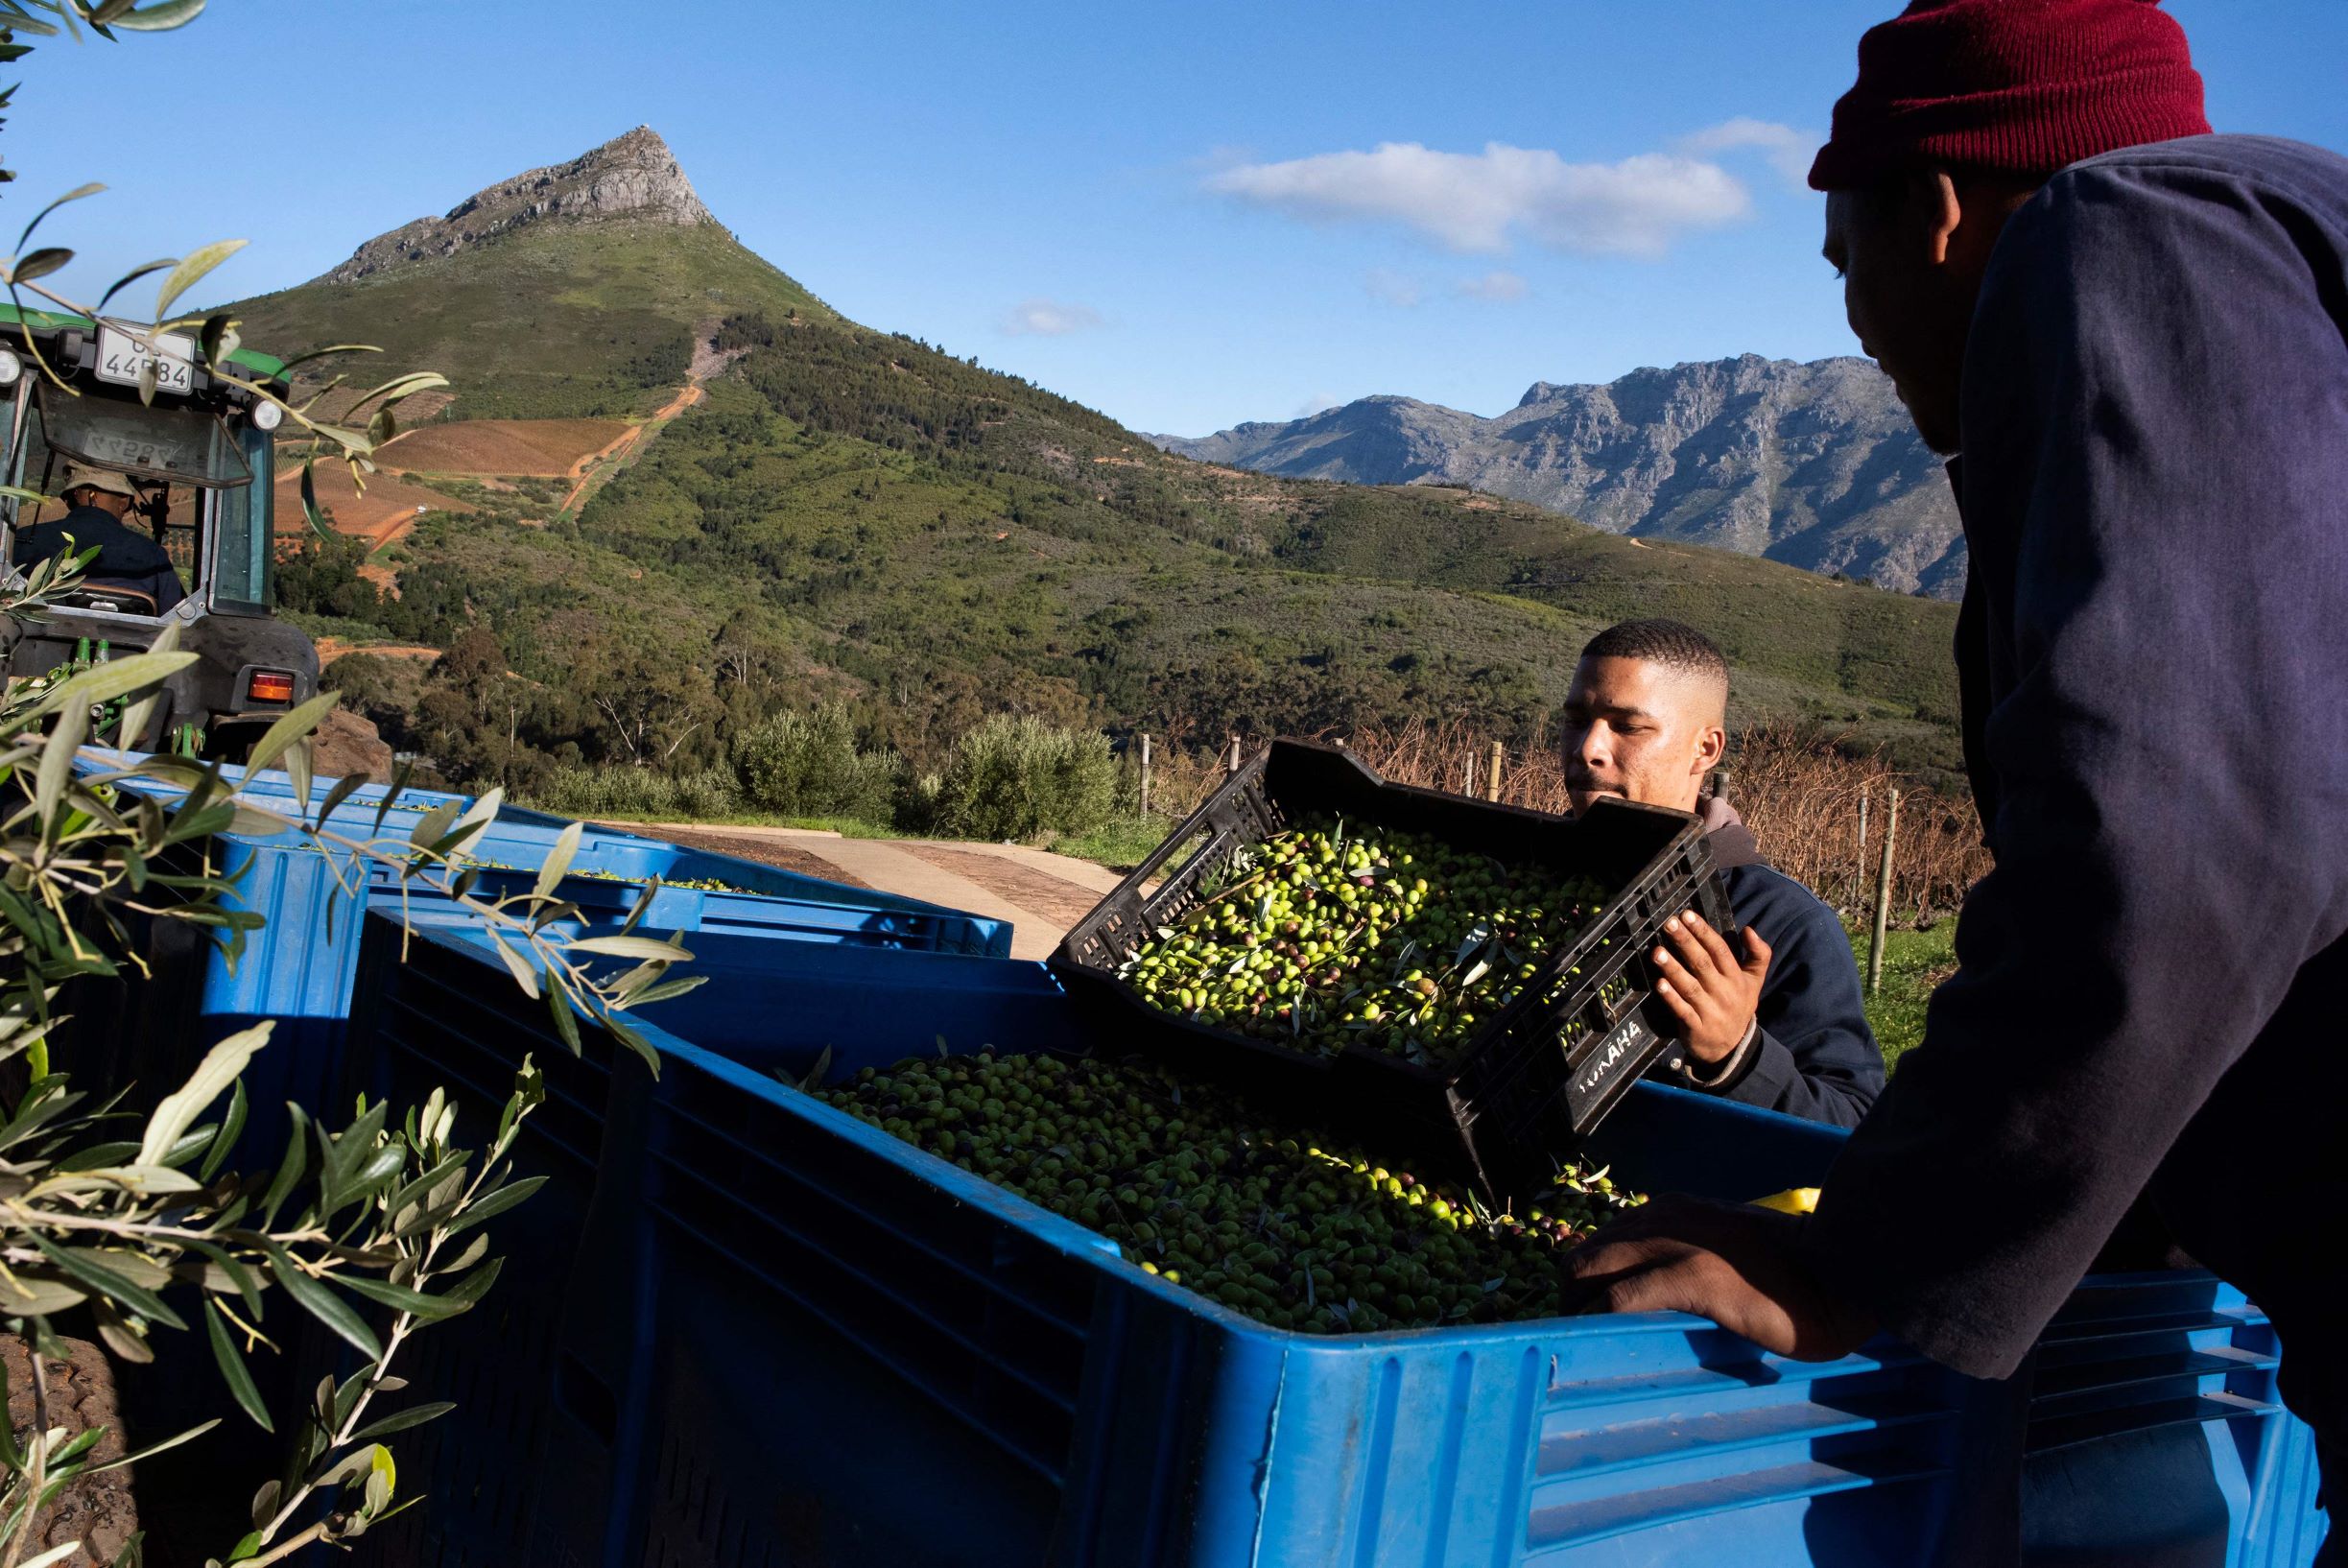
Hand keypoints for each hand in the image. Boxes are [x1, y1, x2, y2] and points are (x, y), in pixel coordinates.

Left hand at [1561, 1194, 1875, 1359]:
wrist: (1843, 1268)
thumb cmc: (1798, 1268)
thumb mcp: (1733, 1243)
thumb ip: (1697, 1252)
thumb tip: (1664, 1291)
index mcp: (1674, 1210)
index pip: (1605, 1239)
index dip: (1588, 1277)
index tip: (1586, 1311)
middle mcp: (1664, 1219)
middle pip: (1583, 1254)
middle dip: (1571, 1296)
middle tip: (1580, 1336)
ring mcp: (1675, 1245)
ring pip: (1590, 1271)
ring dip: (1579, 1309)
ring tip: (1586, 1346)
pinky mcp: (1691, 1278)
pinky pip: (1621, 1299)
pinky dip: (1604, 1321)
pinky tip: (1608, 1343)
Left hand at [1653, 908, 1770, 1064]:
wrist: (1734, 1048)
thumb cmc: (1739, 1006)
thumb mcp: (1755, 981)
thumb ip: (1759, 954)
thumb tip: (1750, 930)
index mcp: (1736, 978)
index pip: (1720, 951)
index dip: (1704, 932)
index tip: (1687, 915)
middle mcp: (1724, 992)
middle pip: (1703, 964)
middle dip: (1685, 942)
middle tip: (1669, 924)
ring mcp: (1710, 1010)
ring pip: (1690, 986)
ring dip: (1673, 968)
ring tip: (1657, 952)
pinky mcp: (1696, 1026)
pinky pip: (1682, 1010)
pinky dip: (1671, 997)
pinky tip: (1660, 984)